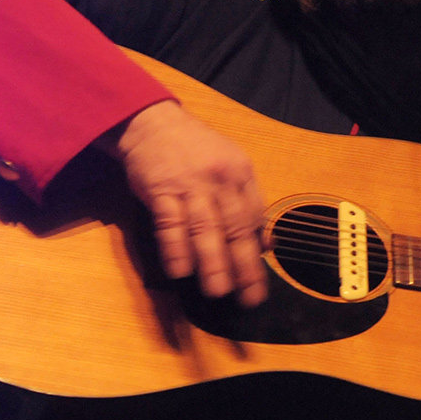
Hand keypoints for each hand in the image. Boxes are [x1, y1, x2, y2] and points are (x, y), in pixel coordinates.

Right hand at [106, 100, 268, 306]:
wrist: (152, 122)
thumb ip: (249, 202)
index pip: (255, 217)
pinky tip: (180, 271)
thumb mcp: (231, 164)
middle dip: (243, 265)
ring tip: (218, 292)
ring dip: (212, 262)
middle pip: (235, 227)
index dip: (258, 250)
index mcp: (241, 173)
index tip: (261, 280)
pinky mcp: (161, 189)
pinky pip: (170, 223)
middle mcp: (221, 179)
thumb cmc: (195, 148)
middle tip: (249, 297)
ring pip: (205, 229)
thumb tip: (268, 244)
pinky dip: (175, 248)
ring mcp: (190, 184)